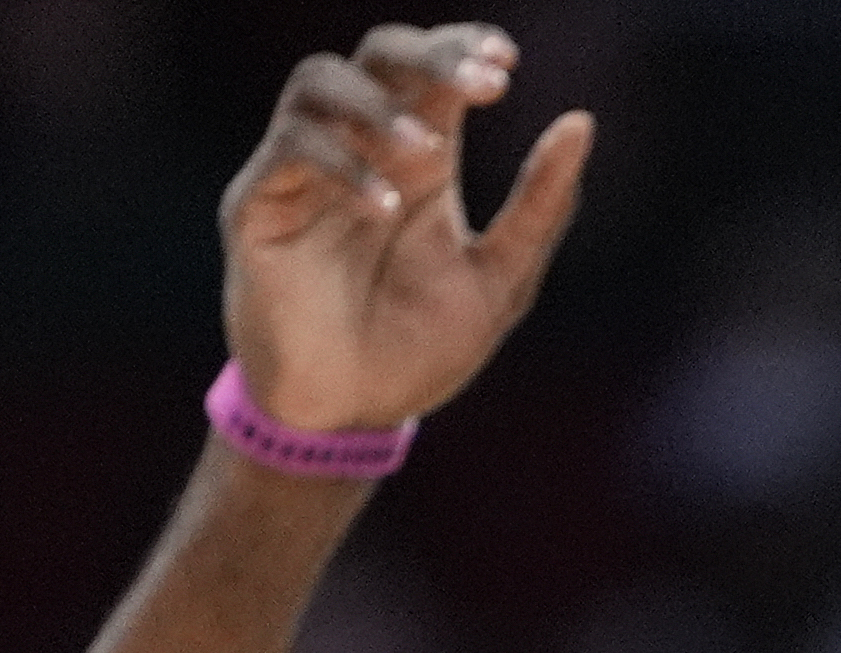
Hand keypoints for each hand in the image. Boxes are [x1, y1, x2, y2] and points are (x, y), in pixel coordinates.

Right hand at [220, 25, 596, 439]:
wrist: (353, 417)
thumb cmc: (420, 348)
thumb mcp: (500, 281)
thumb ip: (539, 208)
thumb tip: (581, 122)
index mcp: (420, 155)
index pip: (433, 71)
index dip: (463, 47)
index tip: (507, 59)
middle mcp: (360, 149)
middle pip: (378, 55)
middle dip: (428, 57)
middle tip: (479, 85)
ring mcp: (305, 172)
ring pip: (319, 83)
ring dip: (378, 107)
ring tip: (427, 155)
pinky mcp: (258, 206)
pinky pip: (289, 153)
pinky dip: (340, 168)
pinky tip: (385, 207)